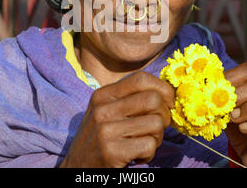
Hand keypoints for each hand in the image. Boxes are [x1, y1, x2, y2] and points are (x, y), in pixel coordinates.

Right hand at [60, 71, 174, 167]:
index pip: (141, 79)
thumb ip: (130, 99)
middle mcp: (103, 109)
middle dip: (164, 115)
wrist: (77, 167)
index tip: (168, 103)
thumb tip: (168, 93)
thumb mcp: (106, 111)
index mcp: (103, 94)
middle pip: (153, 99)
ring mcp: (106, 130)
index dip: (163, 89)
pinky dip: (149, 154)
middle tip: (157, 128)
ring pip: (156, 123)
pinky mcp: (111, 151)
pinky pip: (149, 145)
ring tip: (144, 143)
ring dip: (157, 138)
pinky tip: (137, 156)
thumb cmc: (100, 138)